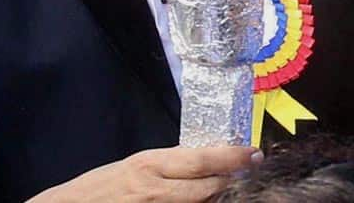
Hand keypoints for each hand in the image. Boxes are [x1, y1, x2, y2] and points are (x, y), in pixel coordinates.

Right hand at [28, 145, 261, 202]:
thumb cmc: (100, 187)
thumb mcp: (134, 166)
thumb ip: (166, 166)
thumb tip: (202, 163)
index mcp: (151, 165)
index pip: (202, 159)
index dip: (232, 157)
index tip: (253, 155)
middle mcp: (155, 189)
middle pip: (207, 186)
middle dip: (231, 180)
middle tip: (248, 171)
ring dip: (216, 197)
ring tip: (228, 187)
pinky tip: (202, 202)